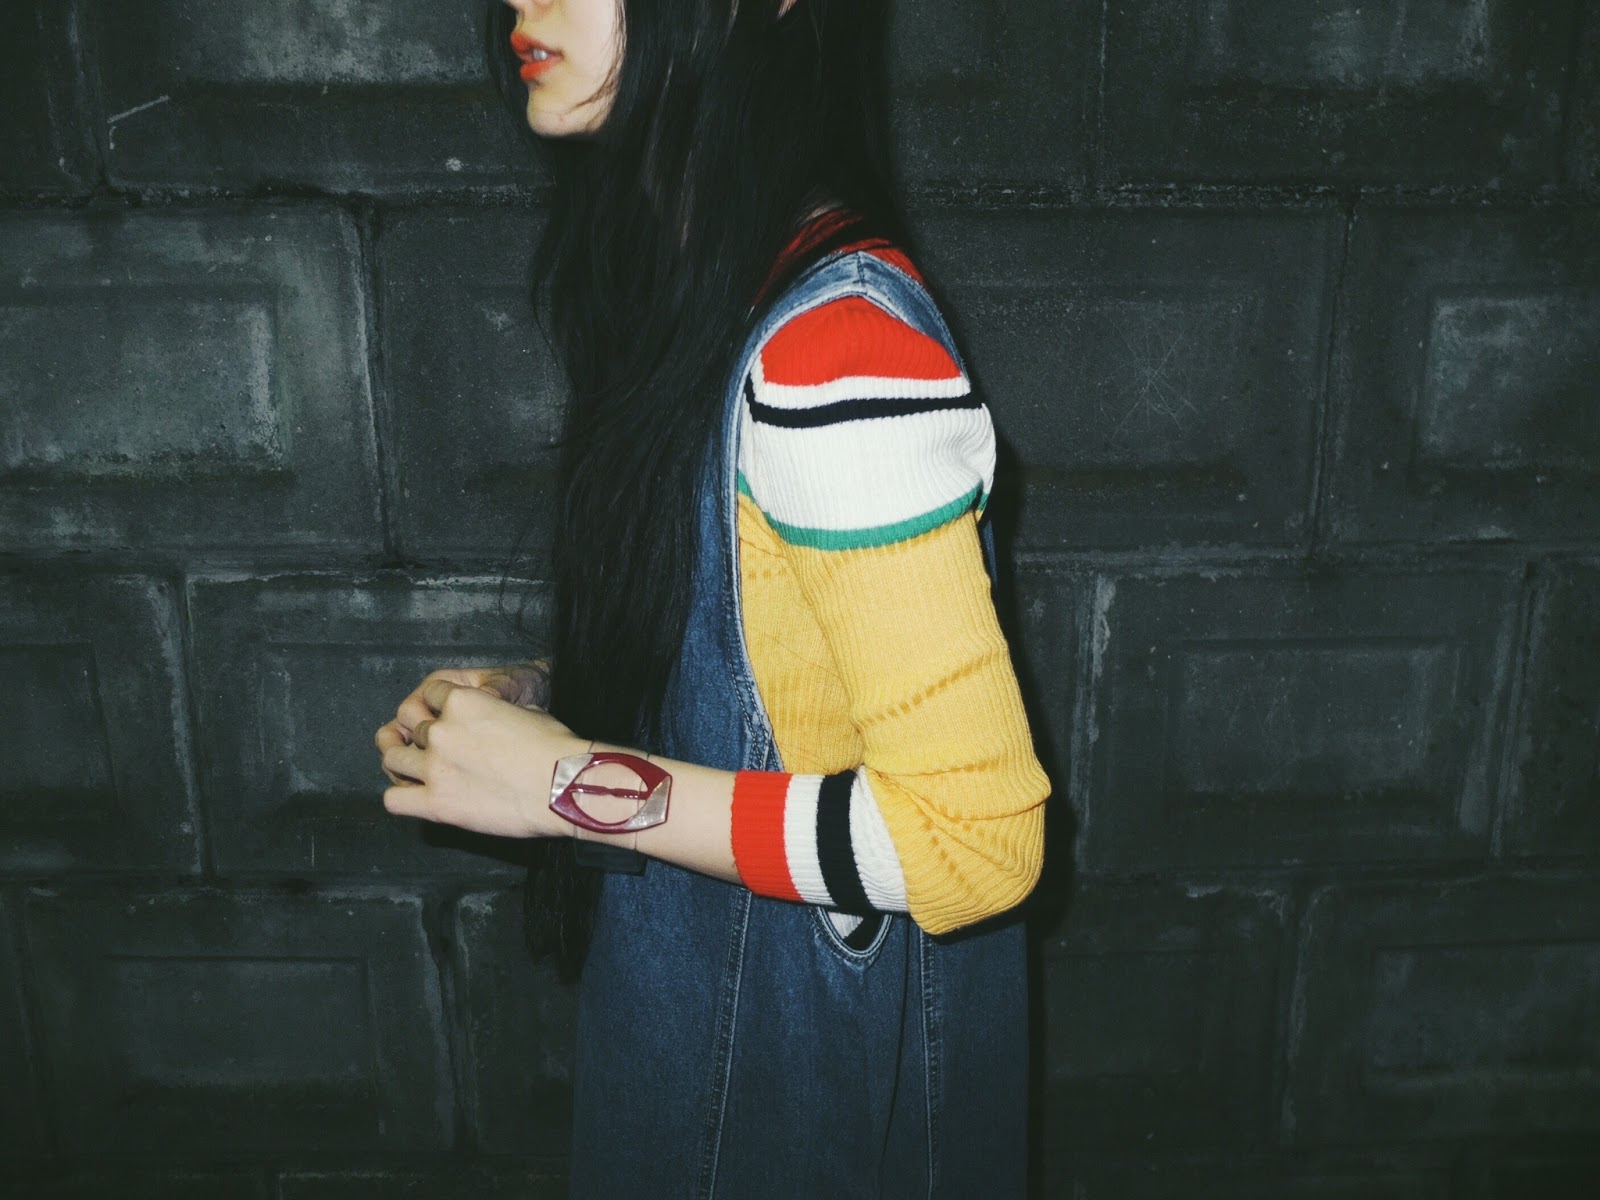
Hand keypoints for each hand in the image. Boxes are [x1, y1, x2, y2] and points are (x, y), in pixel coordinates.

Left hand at [375, 677, 581, 839]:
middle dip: (419, 731)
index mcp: (463, 701)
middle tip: (435, 745)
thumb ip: (495, 711)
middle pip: (407, 722)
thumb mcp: (526, 711)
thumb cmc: (554, 749)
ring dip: (402, 759)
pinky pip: (393, 799)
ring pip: (391, 757)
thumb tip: (495, 719)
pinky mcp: (436, 804)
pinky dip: (400, 796)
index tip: (446, 717)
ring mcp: (434, 768)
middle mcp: (442, 731)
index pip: (430, 692)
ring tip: (417, 769)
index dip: (438, 704)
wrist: (564, 786)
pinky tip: (417, 795)